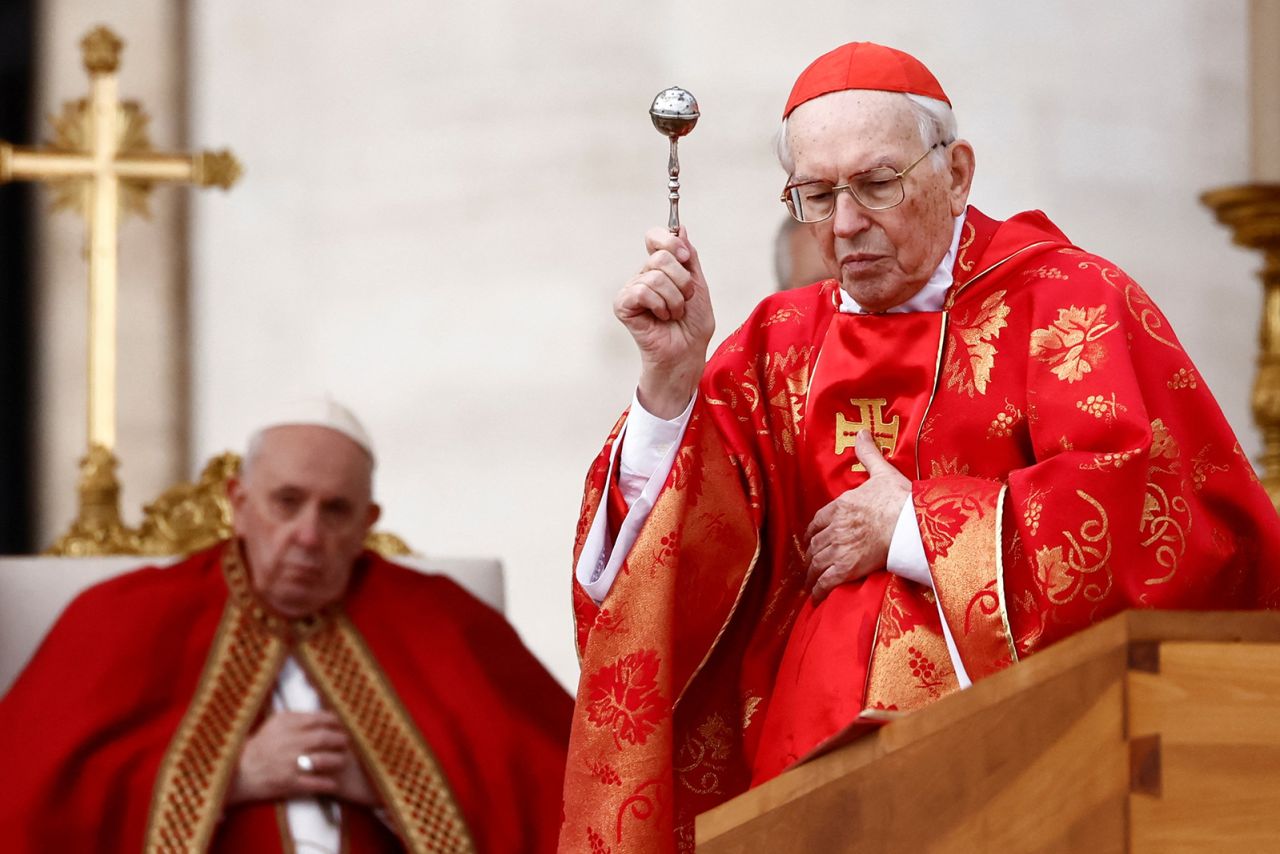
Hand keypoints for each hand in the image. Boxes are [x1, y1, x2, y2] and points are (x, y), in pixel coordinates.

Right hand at [226, 710, 378, 806]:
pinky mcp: (289, 783)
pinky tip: (333, 783)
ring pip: (324, 760)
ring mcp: (289, 763)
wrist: (240, 772)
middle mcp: (289, 742)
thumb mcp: (276, 723)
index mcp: (287, 724)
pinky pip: (316, 783)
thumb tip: (325, 715)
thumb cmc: (261, 745)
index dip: (337, 723)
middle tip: (346, 743)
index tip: (342, 726)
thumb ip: (299, 717)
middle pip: (325, 738)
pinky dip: (328, 783)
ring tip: (342, 760)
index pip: (321, 719)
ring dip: (338, 760)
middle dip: (341, 740)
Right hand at [613, 226, 714, 418]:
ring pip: (655, 277)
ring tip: (674, 314)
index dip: (671, 243)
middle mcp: (643, 275)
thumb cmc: (692, 324)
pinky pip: (642, 291)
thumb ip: (689, 257)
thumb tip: (681, 228)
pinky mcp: (623, 305)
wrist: (687, 353)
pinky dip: (660, 306)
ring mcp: (631, 290)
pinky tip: (661, 318)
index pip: (655, 236)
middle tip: (685, 300)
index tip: (686, 259)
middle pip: (661, 257)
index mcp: (659, 267)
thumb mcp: (698, 284)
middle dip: (682, 282)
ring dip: (674, 300)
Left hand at [804, 430, 911, 602]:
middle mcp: (835, 528)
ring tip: (811, 584)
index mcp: (840, 506)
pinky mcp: (847, 568)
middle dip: (812, 556)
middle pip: (815, 545)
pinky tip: (817, 599)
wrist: (912, 524)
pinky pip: (826, 582)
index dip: (813, 532)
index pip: (817, 521)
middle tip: (811, 565)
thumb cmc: (900, 499)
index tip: (812, 539)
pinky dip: (819, 592)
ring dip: (812, 575)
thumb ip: (868, 454)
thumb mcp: (882, 472)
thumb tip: (861, 432)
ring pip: (817, 564)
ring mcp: (839, 549)